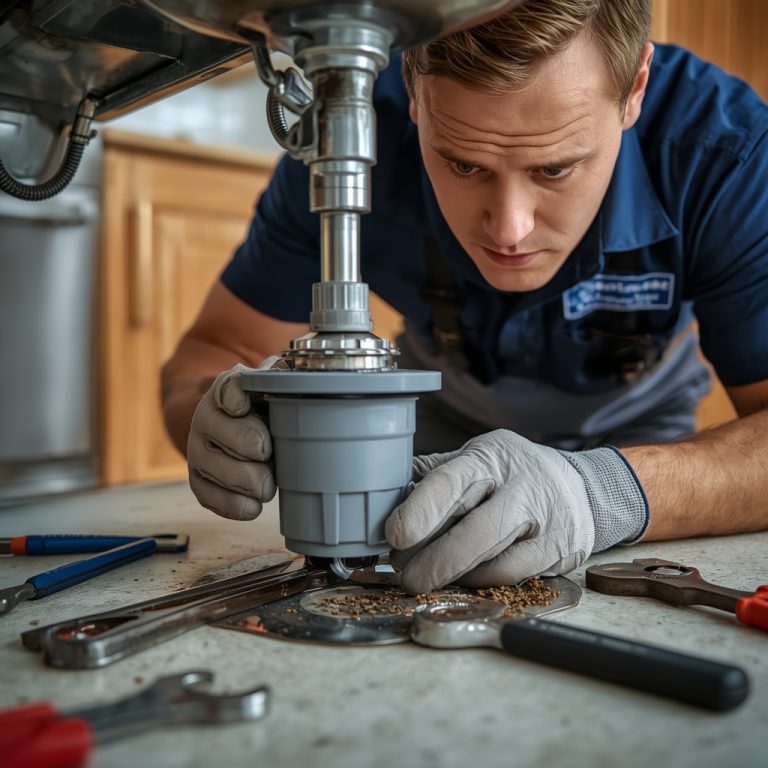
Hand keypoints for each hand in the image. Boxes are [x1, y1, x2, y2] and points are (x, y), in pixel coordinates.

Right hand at [187, 360, 283, 519]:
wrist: (237, 427)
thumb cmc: (264, 406)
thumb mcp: (274, 385)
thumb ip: (284, 378)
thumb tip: (301, 379)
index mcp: (228, 389)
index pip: (225, 387)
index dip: (233, 397)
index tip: (242, 406)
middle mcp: (207, 417)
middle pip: (219, 431)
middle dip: (248, 444)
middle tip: (268, 453)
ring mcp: (199, 450)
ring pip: (212, 466)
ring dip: (245, 480)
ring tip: (268, 485)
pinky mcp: (199, 479)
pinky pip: (208, 495)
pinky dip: (232, 504)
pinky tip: (253, 506)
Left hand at [385, 429, 647, 593]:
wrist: (578, 485)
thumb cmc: (509, 475)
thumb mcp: (474, 461)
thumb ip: (435, 479)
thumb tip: (381, 496)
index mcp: (489, 457)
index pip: (451, 480)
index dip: (421, 509)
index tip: (394, 534)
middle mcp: (522, 484)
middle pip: (476, 529)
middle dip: (437, 560)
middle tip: (405, 578)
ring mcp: (546, 519)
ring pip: (496, 558)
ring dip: (456, 576)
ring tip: (426, 582)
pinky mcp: (561, 549)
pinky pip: (515, 574)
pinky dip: (484, 582)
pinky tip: (464, 582)